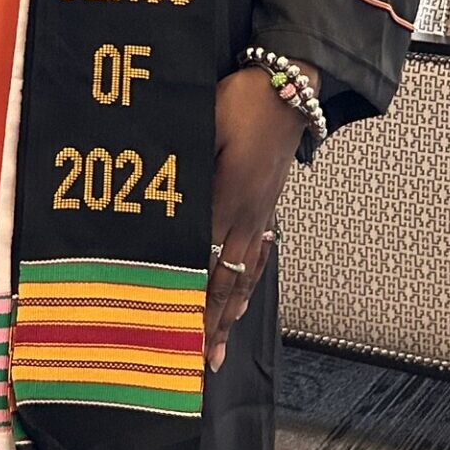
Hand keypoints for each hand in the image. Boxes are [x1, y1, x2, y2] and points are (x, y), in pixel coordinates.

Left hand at [205, 63, 314, 371]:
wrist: (291, 87)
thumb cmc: (242, 101)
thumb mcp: (202, 126)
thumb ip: (182, 166)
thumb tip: (159, 198)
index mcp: (228, 201)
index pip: (204, 266)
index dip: (193, 304)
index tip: (180, 336)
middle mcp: (248, 218)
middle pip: (227, 282)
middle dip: (213, 325)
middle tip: (202, 363)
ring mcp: (262, 214)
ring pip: (245, 274)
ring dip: (231, 313)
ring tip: (221, 346)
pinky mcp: (269, 204)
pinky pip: (259, 255)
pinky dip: (250, 283)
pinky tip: (244, 296)